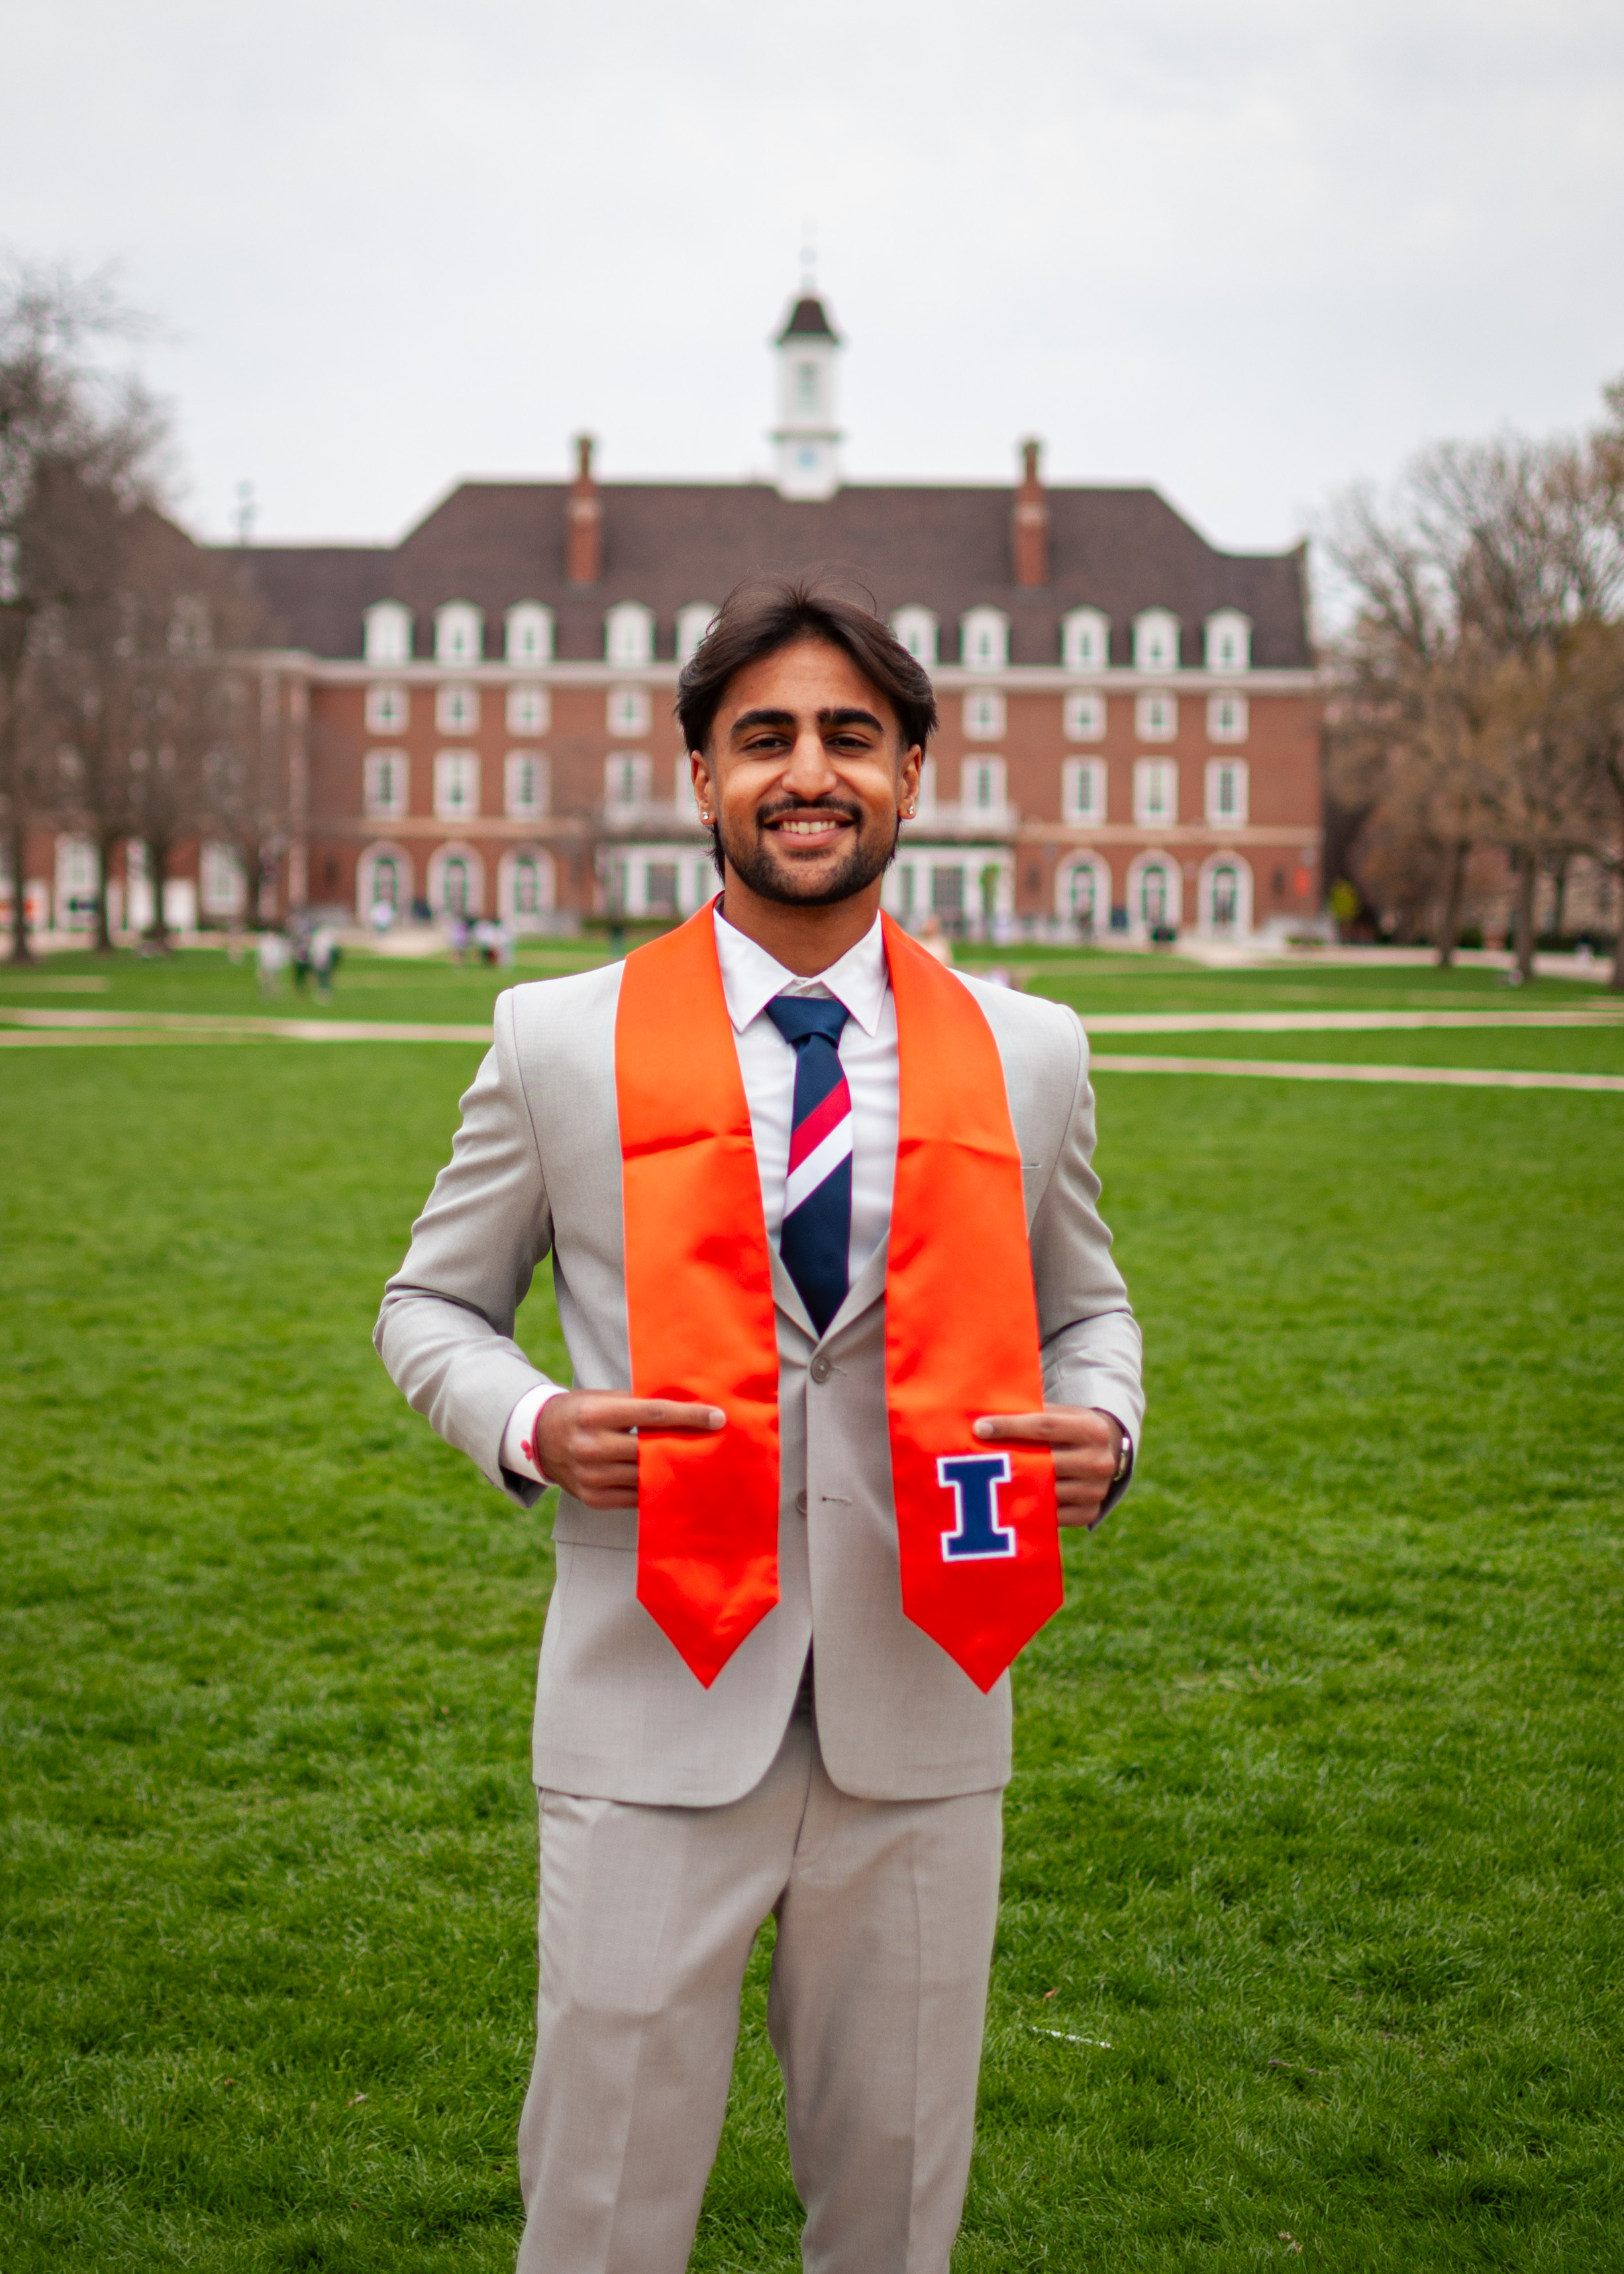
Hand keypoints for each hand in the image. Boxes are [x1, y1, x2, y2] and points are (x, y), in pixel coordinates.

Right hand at [536, 1393, 724, 1508]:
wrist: (538, 1440)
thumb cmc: (581, 1412)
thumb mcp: (603, 1398)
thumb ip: (639, 1403)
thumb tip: (687, 1405)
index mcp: (595, 1414)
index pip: (653, 1413)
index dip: (689, 1415)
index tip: (718, 1417)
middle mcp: (591, 1447)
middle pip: (652, 1449)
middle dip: (686, 1445)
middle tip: (717, 1442)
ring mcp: (591, 1477)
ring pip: (646, 1476)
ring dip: (675, 1470)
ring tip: (701, 1462)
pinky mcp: (593, 1499)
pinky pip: (635, 1497)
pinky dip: (655, 1489)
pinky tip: (675, 1481)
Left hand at [971, 1405, 1123, 1529]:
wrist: (1104, 1455)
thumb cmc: (1068, 1430)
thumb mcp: (1059, 1414)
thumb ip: (1031, 1414)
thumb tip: (984, 1418)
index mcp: (1093, 1429)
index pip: (1044, 1426)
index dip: (1009, 1426)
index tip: (979, 1428)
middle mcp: (1100, 1461)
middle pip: (1046, 1462)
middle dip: (1008, 1460)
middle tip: (975, 1459)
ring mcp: (1096, 1491)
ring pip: (1047, 1491)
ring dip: (1015, 1487)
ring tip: (985, 1482)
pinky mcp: (1088, 1513)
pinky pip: (1052, 1516)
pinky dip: (1029, 1509)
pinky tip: (1005, 1502)